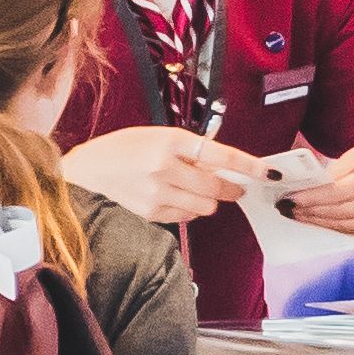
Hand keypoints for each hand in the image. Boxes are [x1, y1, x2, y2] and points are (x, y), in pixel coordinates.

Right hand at [64, 124, 268, 222]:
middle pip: (216, 188)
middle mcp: (165, 167)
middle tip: (234, 187)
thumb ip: (189, 151)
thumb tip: (222, 169)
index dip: (248, 166)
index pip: (220, 155)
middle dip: (231, 189)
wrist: (86, 172)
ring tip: (192, 189)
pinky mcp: (152, 213)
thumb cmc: (123, 149)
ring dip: (208, 201)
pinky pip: (186, 217)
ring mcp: (158, 193)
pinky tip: (174, 198)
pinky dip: (188, 210)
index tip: (267, 173)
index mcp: (170, 140)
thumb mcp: (157, 137)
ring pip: (205, 207)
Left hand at [283, 128, 353, 238]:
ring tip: (298, 216)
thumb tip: (311, 185)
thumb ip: (339, 168)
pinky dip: (337, 228)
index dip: (311, 198)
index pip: (338, 192)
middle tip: (286, 209)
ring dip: (319, 223)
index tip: (289, 199)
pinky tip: (320, 222)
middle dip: (310, 213)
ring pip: (348, 227)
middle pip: (341, 213)